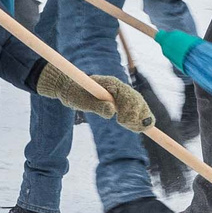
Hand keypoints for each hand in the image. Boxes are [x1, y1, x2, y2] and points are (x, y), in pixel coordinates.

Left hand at [35, 64, 150, 131]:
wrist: (71, 90)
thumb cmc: (75, 94)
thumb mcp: (82, 101)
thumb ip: (97, 106)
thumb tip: (111, 111)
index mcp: (111, 84)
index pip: (128, 95)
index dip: (130, 109)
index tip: (123, 122)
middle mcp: (119, 87)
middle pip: (137, 100)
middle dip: (138, 115)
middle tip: (132, 127)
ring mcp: (121, 94)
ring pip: (138, 104)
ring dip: (140, 117)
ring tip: (136, 128)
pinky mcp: (120, 100)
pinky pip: (134, 109)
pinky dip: (137, 118)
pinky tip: (136, 127)